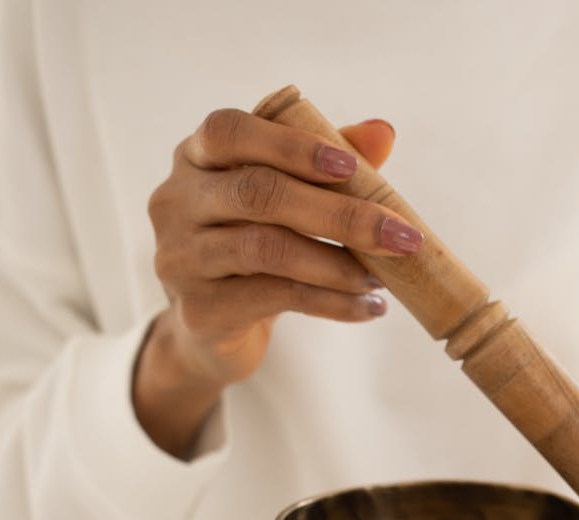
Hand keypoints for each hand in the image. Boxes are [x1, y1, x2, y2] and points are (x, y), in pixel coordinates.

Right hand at [134, 110, 421, 456]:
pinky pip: (276, 299)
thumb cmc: (255, 243)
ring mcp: (181, 257)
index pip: (230, 131)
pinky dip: (331, 303)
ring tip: (383, 278)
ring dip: (338, 264)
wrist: (210, 329)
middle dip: (340, 213)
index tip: (350, 167)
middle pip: (259, 192)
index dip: (291, 144)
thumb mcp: (286, 198)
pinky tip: (368, 307)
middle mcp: (176, 201)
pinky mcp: (199, 309)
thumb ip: (328, 161)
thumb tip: (382, 132)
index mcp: (196, 157)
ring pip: (267, 248)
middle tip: (402, 236)